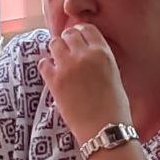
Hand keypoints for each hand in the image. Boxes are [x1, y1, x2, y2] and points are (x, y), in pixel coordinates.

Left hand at [37, 24, 132, 143]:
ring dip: (57, 49)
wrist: (104, 129)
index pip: (87, 29)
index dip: (81, 33)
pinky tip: (52, 72)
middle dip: (68, 40)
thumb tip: (89, 54)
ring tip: (60, 60)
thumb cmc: (116, 107)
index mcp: (103, 53)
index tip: (79, 39)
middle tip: (69, 50)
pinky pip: (43, 63)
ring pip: (54, 44)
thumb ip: (101, 61)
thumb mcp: (115, 76)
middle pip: (69, 34)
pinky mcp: (53, 81)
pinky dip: (47, 65)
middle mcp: (83, 55)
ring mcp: (66, 67)